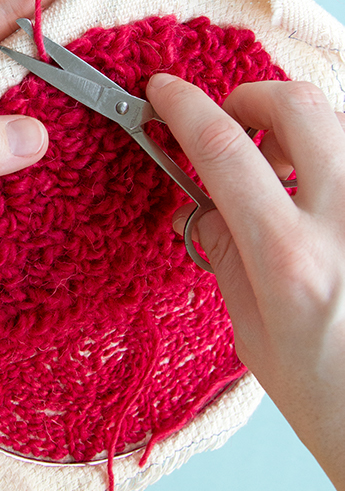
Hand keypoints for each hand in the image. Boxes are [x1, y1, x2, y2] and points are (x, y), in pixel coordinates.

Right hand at [147, 74, 344, 490]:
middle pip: (297, 106)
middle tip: (230, 124)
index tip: (163, 92)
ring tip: (279, 168)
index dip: (185, 108)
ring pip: (339, 121)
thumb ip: (225, 254)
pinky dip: (328, 156)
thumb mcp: (253, 333)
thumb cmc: (329, 398)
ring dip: (298, 127)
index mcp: (290, 261)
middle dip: (251, 98)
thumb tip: (199, 203)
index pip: (224, 151)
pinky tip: (316, 192)